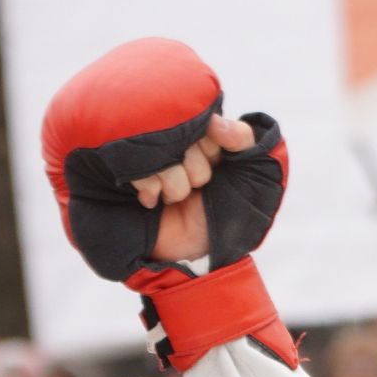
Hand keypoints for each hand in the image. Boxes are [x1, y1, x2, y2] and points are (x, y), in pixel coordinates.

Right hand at [138, 113, 257, 263]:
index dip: (213, 149)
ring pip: (161, 150)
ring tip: (174, 198)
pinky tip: (152, 200)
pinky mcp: (123, 167)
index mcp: (204, 135)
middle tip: (196, 189)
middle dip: (196, 170)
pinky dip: (150, 188)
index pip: (206, 120)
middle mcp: (173, 140)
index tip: (217, 165)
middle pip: (182, 133)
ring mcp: (146, 154)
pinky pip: (136, 165)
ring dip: (173, 183)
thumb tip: (215, 120)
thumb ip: (246, 141)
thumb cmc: (226, 218)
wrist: (194, 257)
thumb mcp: (253, 180)